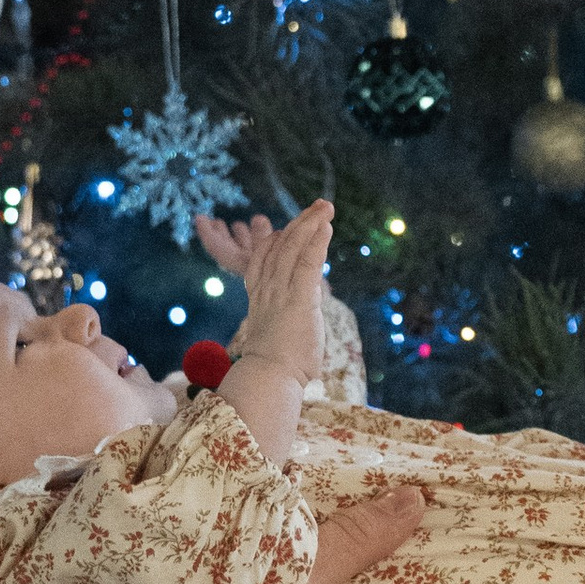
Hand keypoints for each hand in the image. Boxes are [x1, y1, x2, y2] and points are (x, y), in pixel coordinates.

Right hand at [197, 199, 329, 374]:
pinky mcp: (299, 299)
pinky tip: (325, 226)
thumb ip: (282, 323)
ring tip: (325, 207)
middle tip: (318, 206)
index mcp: (259, 299)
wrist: (269, 378)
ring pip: (293, 248)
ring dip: (310, 224)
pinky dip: (316, 241)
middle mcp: (267, 290)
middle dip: (299, 223)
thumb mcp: (276, 337)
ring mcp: (281, 292)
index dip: (275, 240)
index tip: (286, 228)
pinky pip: (307, 262)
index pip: (263, 259)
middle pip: (280, 246)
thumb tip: (296, 326)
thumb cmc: (274, 368)